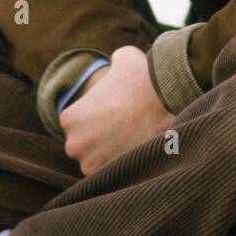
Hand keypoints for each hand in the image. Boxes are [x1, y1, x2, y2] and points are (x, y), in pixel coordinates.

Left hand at [59, 45, 175, 176]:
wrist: (166, 98)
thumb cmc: (142, 76)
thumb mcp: (120, 58)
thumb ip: (110, 67)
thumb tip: (116, 70)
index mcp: (68, 118)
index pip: (77, 124)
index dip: (97, 118)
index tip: (114, 114)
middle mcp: (73, 144)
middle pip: (85, 146)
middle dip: (100, 140)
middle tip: (125, 128)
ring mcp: (92, 165)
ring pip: (98, 162)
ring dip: (111, 156)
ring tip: (134, 140)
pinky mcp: (113, 177)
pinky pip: (114, 176)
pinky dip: (125, 168)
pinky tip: (139, 151)